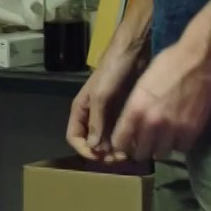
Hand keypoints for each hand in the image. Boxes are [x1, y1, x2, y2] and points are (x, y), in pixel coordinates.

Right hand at [67, 45, 145, 161]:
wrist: (134, 52)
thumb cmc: (112, 70)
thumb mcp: (101, 95)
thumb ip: (96, 121)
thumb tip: (94, 147)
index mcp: (81, 110)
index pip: (74, 137)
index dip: (84, 150)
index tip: (100, 156)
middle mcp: (93, 115)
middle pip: (92, 142)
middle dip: (103, 153)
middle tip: (119, 158)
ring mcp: (109, 114)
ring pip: (108, 140)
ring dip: (116, 150)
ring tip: (129, 154)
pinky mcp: (124, 112)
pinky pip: (121, 133)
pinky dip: (126, 141)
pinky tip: (135, 145)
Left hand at [108, 33, 210, 161]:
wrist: (200, 60)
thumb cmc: (168, 64)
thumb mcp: (141, 84)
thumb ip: (135, 108)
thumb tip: (131, 126)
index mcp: (136, 109)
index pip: (121, 141)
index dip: (122, 143)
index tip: (125, 141)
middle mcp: (153, 123)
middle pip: (141, 153)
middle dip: (140, 149)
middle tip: (144, 141)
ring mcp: (174, 129)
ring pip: (161, 153)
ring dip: (160, 147)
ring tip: (162, 137)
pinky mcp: (193, 131)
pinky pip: (181, 148)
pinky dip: (178, 144)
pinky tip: (178, 133)